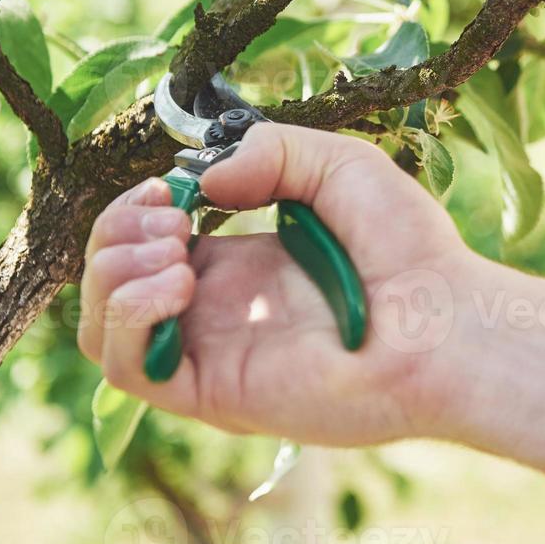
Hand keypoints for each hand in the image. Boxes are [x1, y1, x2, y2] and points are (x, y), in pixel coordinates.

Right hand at [77, 124, 475, 445]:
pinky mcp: (212, 392)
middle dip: (116, 232)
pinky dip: (128, 313)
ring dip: (112, 271)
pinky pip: (124, 366)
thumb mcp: (337, 165)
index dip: (138, 208)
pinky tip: (181, 280)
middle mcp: (217, 313)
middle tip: (171, 213)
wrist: (444, 322)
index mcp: (240, 268)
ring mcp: (211, 354)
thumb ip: (269, 151)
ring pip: (100, 328)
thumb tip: (200, 181)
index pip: (146, 244)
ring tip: (174, 244)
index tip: (171, 185)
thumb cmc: (408, 249)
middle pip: (111, 281)